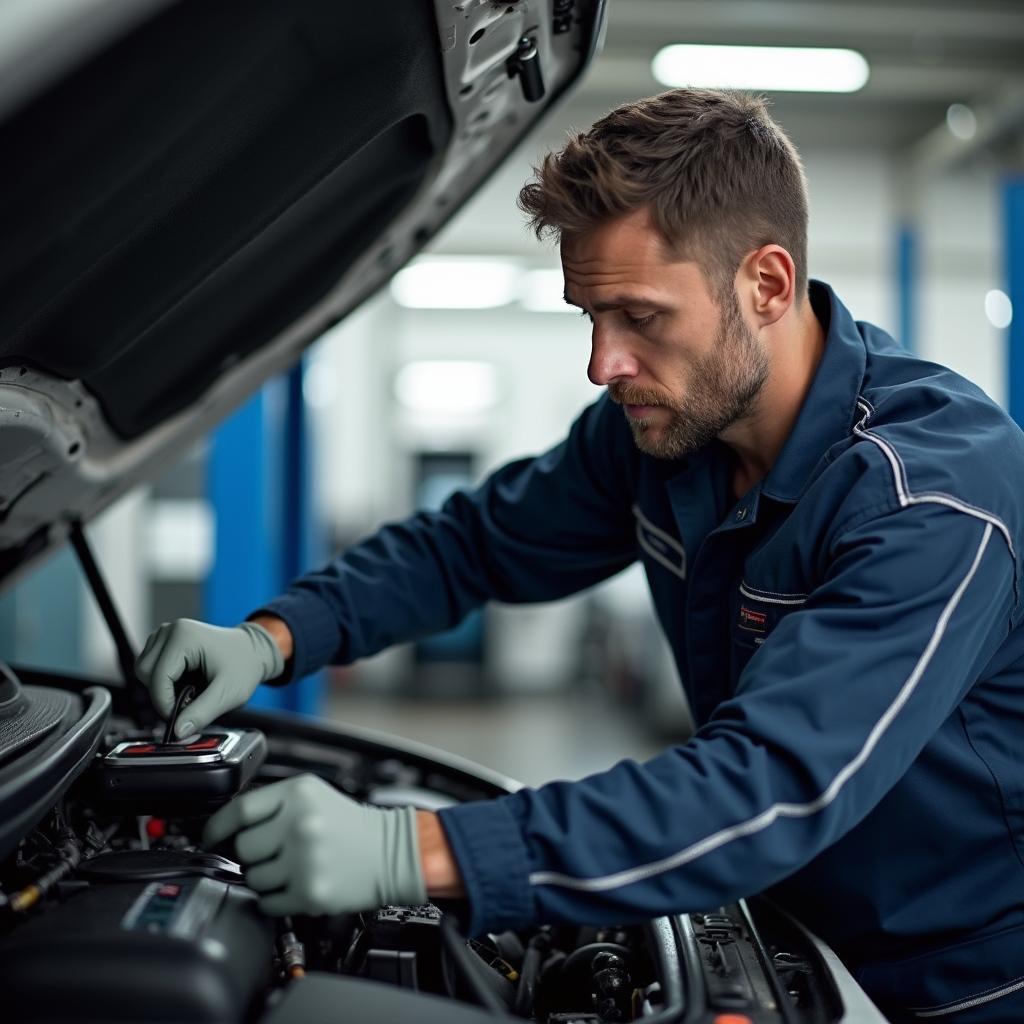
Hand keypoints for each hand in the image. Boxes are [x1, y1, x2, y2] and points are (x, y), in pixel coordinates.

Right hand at [134, 619, 284, 738]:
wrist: (253, 651)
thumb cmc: (244, 666)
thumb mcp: (228, 694)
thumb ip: (201, 713)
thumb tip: (178, 731)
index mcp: (184, 637)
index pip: (156, 677)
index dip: (164, 703)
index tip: (179, 718)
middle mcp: (171, 630)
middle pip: (144, 672)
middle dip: (162, 694)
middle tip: (187, 704)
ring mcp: (167, 632)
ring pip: (144, 669)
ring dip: (161, 687)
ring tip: (189, 690)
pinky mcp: (166, 640)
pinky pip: (151, 665)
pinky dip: (163, 679)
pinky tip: (184, 681)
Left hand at [203, 774, 426, 916]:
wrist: (393, 851)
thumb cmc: (350, 824)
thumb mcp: (312, 794)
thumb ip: (272, 804)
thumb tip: (224, 827)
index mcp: (299, 793)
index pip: (240, 810)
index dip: (217, 826)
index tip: (211, 836)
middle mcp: (300, 824)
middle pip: (243, 847)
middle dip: (253, 852)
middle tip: (275, 851)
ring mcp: (305, 860)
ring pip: (252, 877)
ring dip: (264, 877)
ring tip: (292, 867)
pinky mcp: (309, 893)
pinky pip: (267, 902)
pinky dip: (275, 899)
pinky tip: (297, 884)